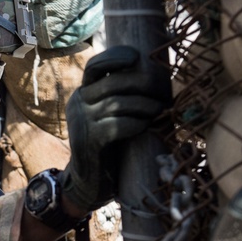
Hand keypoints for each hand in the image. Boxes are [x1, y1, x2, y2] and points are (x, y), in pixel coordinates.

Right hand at [60, 45, 166, 210]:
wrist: (89, 183)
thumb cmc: (109, 147)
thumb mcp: (109, 116)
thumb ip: (119, 97)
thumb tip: (154, 77)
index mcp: (83, 93)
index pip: (95, 66)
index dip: (115, 57)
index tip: (137, 58)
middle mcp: (78, 103)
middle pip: (113, 82)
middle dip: (143, 84)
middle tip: (164, 94)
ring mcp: (80, 122)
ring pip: (118, 103)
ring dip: (145, 106)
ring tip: (160, 112)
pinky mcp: (87, 141)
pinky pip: (116, 125)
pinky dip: (135, 124)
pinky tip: (145, 127)